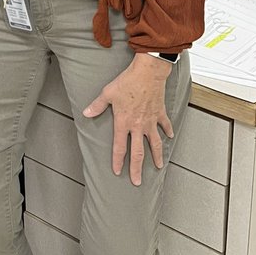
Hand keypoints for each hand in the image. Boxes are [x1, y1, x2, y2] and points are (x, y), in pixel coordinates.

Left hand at [83, 53, 173, 185]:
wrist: (148, 73)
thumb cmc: (127, 81)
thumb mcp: (108, 93)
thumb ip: (97, 105)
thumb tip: (86, 113)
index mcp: (124, 122)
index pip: (120, 147)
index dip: (118, 161)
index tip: (118, 172)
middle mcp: (138, 125)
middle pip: (138, 152)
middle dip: (137, 169)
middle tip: (137, 181)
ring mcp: (151, 121)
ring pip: (155, 143)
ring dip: (156, 156)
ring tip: (158, 166)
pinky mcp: (160, 113)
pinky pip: (165, 125)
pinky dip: (167, 131)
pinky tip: (170, 137)